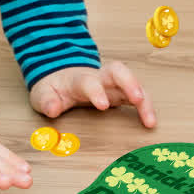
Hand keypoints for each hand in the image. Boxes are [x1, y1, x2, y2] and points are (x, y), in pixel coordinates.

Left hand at [29, 61, 155, 127]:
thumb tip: (52, 109)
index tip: (102, 105)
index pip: (88, 81)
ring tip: (150, 120)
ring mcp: (112, 84)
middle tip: (138, 100)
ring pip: (133, 82)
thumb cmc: (53, 89)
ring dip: (144, 99)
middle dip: (130, 83)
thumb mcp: (42, 95)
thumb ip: (46, 101)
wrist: (59, 78)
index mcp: (77, 79)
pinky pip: (138, 96)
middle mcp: (98, 77)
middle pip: (118, 71)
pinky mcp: (121, 92)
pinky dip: (146, 107)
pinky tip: (150, 122)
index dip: (96, 91)